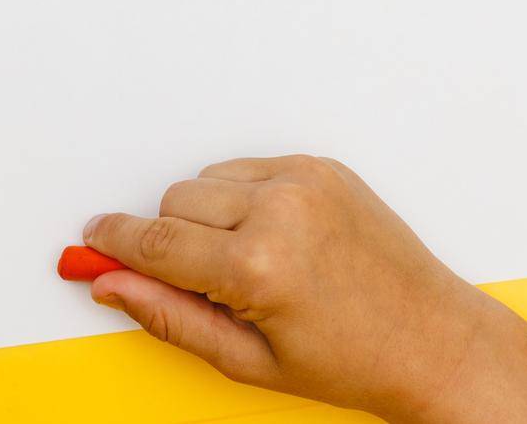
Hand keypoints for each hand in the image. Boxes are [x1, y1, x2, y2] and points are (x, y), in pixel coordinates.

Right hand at [83, 156, 526, 423]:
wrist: (435, 340)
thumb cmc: (353, 360)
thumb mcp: (247, 360)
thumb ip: (168, 316)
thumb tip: (113, 285)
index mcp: (258, 267)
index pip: (155, 242)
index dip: (114, 242)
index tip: (92, 241)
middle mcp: (281, 212)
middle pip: (173, 203)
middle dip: (171, 240)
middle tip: (203, 282)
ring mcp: (305, 182)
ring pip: (206, 181)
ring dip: (207, 216)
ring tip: (248, 262)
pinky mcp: (321, 167)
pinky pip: (247, 168)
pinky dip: (244, 198)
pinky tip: (274, 237)